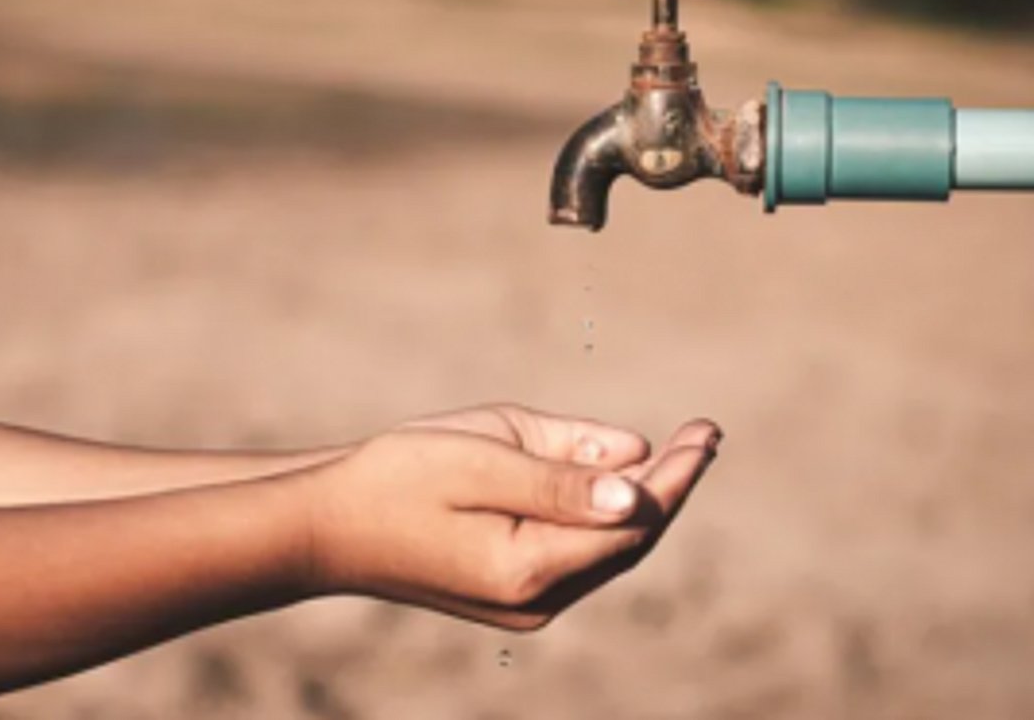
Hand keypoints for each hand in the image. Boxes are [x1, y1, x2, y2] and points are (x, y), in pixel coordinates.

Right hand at [304, 406, 719, 629]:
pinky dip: (604, 515)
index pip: (634, 521)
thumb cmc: (397, 477)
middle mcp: (537, 600)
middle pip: (630, 541)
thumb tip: (639, 480)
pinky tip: (616, 480)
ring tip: (676, 451)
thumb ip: (561, 471)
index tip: (708, 432)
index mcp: (531, 565)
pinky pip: (578, 552)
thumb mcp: (480, 454)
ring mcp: (525, 604)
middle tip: (705, 434)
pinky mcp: (512, 593)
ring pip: (608, 549)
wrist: (328, 526)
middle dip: (670, 485)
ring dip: (642, 500)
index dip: (677, 475)